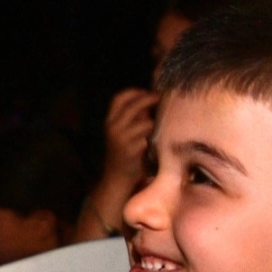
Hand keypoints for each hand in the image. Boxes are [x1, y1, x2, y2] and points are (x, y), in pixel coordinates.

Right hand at [97, 88, 158, 210]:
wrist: (116, 179)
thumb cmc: (123, 153)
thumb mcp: (121, 132)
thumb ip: (132, 117)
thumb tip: (151, 98)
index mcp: (109, 121)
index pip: (119, 98)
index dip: (135, 92)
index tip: (147, 92)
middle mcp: (113, 127)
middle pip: (134, 105)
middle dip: (150, 100)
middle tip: (162, 100)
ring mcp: (122, 139)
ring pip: (146, 122)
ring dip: (154, 124)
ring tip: (158, 128)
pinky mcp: (132, 150)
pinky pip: (150, 138)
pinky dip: (155, 138)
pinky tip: (155, 142)